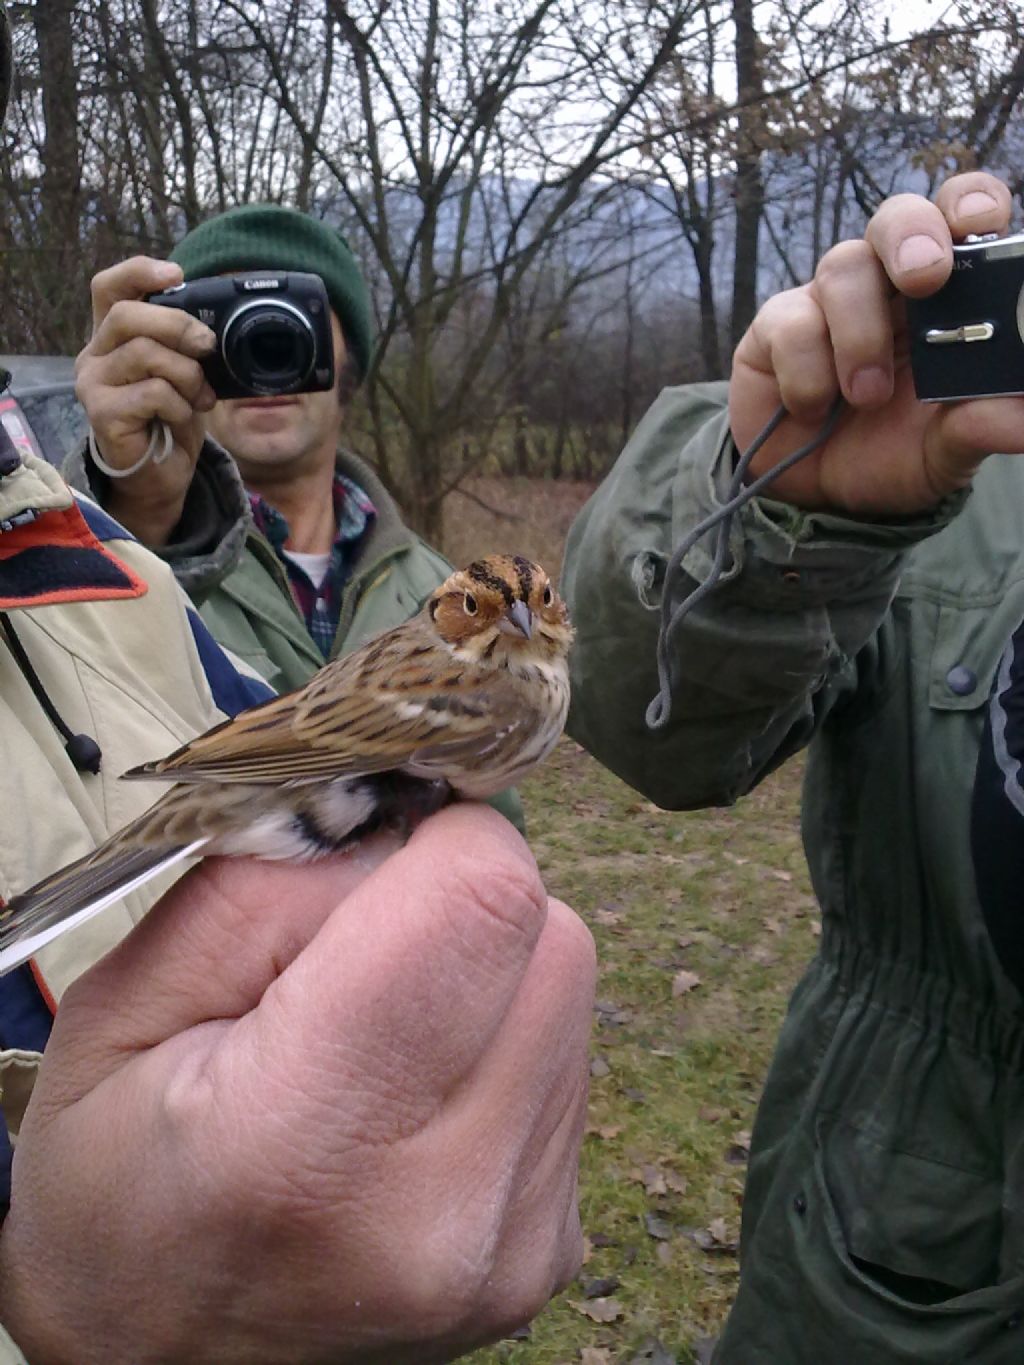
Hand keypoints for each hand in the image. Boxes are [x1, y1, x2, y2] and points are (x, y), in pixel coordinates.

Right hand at [0, 805, 594, 1364]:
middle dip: (467, 900)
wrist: (163, 1359)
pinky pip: (569, 1065)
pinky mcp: (553, 1247)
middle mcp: (445, 1207)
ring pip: (571, 993)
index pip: (485, 900)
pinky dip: (505, 1042)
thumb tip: (406, 808)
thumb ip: (268, 881)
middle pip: (552, 936)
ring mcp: (516, 1242)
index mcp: (309, 1140)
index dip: (442, 839)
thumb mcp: (125, 1004)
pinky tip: (419, 1093)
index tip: (377, 854)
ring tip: (381, 1035)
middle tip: (362, 951)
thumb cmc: (120, 1176)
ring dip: (491, 974)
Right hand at [75, 257, 218, 544]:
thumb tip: (213, 325)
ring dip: (187, 374)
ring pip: (145, 353)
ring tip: (198, 397)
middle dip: (179, 326)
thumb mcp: (185, 373)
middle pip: (129, 315)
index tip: (176, 274)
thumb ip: (187, 345)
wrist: (162, 476)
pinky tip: (180, 419)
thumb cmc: (171, 420)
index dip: (140, 272)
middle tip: (207, 346)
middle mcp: (95, 354)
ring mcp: (93, 383)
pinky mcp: (102, 413)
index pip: (110, 287)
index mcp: (113, 337)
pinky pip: (153, 392)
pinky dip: (179, 404)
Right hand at [730, 170, 1023, 514]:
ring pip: (843, 267)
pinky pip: (791, 324)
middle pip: (897, 216)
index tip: (982, 226)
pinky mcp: (776, 327)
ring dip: (860, 336)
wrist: (818, 498)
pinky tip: (813, 408)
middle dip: (911, 236)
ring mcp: (828, 301)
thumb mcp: (946, 450)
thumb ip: (981, 426)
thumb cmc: (893, 455)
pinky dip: (807, 374)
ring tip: (867, 397)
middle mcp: (887, 285)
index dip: (970, 205)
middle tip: (924, 280)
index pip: (960, 219)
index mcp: (945, 297)